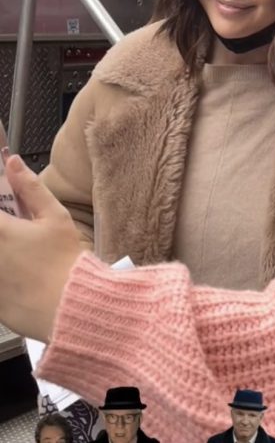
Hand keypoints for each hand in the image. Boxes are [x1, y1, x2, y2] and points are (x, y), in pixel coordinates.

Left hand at [0, 155, 82, 341]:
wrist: (72, 307)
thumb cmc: (66, 262)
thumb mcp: (55, 218)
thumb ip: (31, 188)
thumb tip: (13, 163)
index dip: (0, 204)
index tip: (7, 208)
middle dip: (5, 225)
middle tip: (17, 228)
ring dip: (6, 249)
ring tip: (23, 253)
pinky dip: (6, 270)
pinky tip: (20, 273)